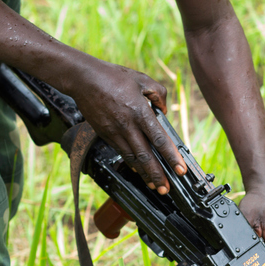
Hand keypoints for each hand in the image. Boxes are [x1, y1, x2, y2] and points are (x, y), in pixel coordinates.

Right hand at [66, 56, 186, 193]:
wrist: (84, 79)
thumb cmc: (113, 77)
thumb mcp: (142, 80)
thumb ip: (159, 94)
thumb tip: (164, 110)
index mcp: (140, 112)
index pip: (159, 140)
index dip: (171, 157)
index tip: (180, 170)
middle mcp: (127, 126)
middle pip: (145, 156)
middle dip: (157, 175)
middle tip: (166, 188)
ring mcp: (115, 132)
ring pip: (132, 159)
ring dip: (144, 174)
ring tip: (155, 185)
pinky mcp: (106, 134)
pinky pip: (121, 153)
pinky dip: (132, 164)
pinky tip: (139, 171)